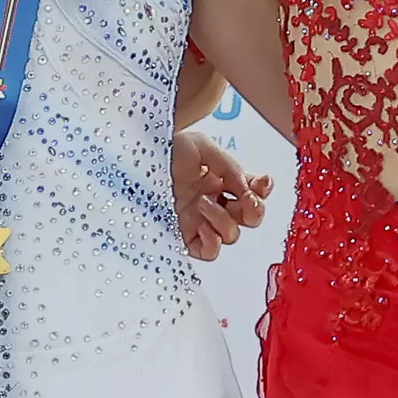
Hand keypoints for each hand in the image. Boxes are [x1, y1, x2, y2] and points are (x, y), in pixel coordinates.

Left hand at [174, 129, 272, 260]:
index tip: (259, 182)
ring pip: (232, 235)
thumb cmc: (161, 150)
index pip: (255, 190)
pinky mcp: (184, 238)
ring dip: (224, 220)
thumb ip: (231, 167)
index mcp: (221, 178)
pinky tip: (200, 225)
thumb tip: (249, 190)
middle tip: (243, 200)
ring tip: (203, 203)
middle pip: (251, 218)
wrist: (134, 163)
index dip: (263, 189)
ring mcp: (200, 221)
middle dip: (254, 210)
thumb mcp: (201, 146)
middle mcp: (214, 201)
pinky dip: (212, 242)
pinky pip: (209, 251)